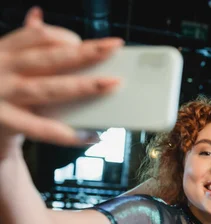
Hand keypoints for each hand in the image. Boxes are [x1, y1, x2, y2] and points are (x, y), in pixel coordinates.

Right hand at [0, 7, 122, 146]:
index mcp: (4, 51)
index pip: (38, 36)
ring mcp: (3, 95)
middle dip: (85, 53)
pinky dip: (69, 134)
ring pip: (49, 88)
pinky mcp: (4, 121)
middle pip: (50, 58)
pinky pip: (42, 128)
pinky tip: (92, 135)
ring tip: (111, 84)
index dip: (66, 36)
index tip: (91, 44)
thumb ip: (22, 43)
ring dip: (83, 86)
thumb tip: (38, 15)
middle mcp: (3, 69)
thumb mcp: (4, 61)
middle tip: (114, 48)